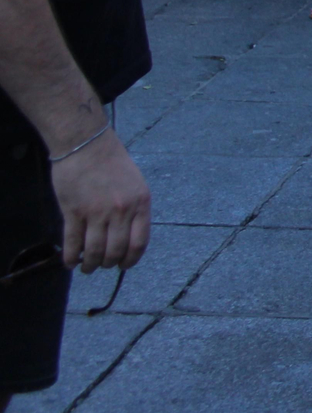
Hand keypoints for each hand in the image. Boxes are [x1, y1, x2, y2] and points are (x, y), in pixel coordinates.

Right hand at [50, 131, 149, 273]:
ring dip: (90, 265)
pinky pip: (73, 243)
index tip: (123, 265)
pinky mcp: (74, 211)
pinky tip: (70, 262)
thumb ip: (134, 209)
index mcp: (140, 203)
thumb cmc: (112, 162)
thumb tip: (128, 236)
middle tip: (102, 266)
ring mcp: (97, 212)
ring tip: (86, 267)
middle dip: (108, 264)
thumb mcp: (135, 184)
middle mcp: (121, 210)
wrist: (86, 144)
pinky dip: (71, 257)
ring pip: (94, 251)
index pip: (139, 243)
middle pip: (115, 251)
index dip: (130, 260)